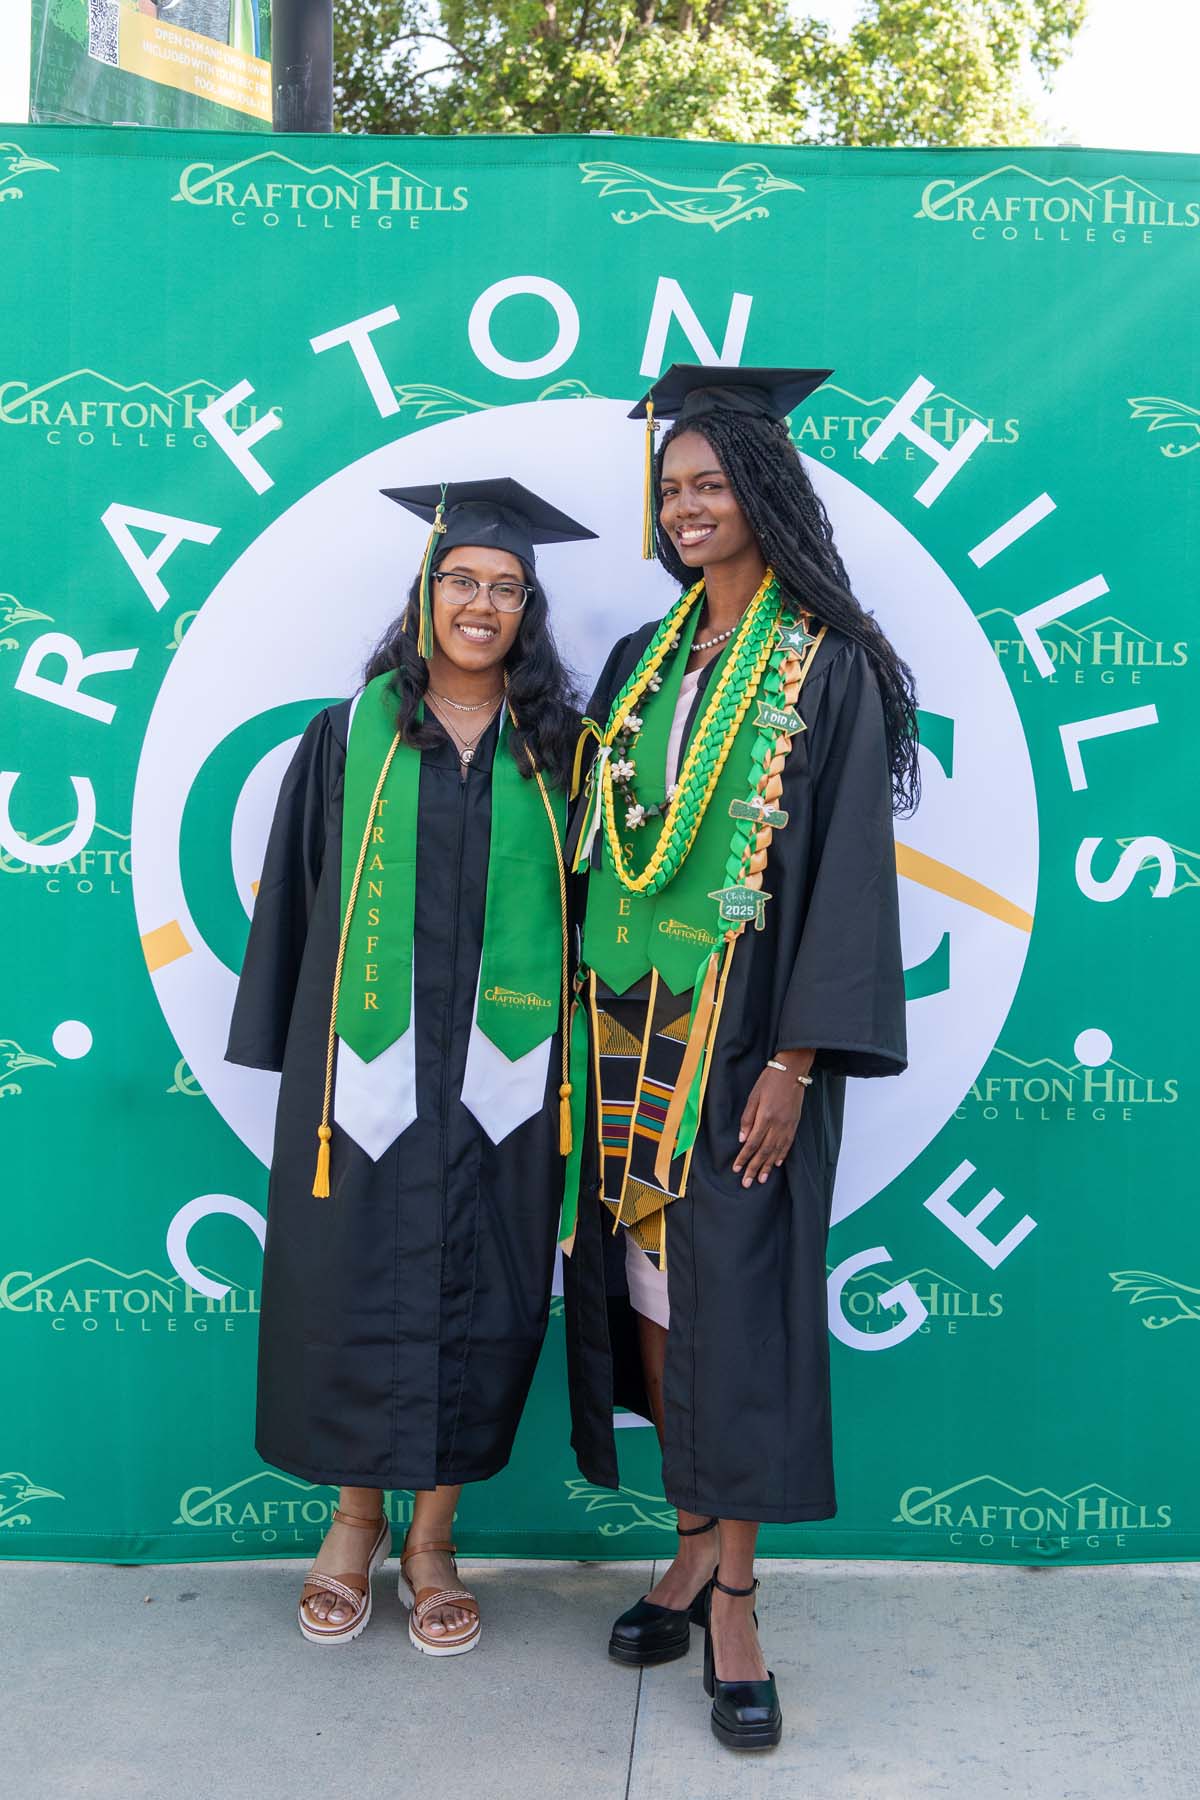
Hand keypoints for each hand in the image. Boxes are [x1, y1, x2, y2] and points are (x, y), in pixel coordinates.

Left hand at [733, 1054, 811, 1187]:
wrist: (792, 1071)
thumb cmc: (769, 1081)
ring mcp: (788, 1126)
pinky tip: (777, 1164)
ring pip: (776, 1151)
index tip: (736, 1169)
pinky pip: (788, 1144)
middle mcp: (777, 1125)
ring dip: (768, 1166)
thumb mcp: (753, 1096)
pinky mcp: (794, 1124)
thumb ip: (747, 1119)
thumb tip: (742, 1139)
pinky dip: (782, 1155)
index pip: (752, 1143)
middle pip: (764, 1151)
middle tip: (747, 1183)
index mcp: (765, 1117)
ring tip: (762, 1179)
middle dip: (754, 1168)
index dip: (743, 1158)